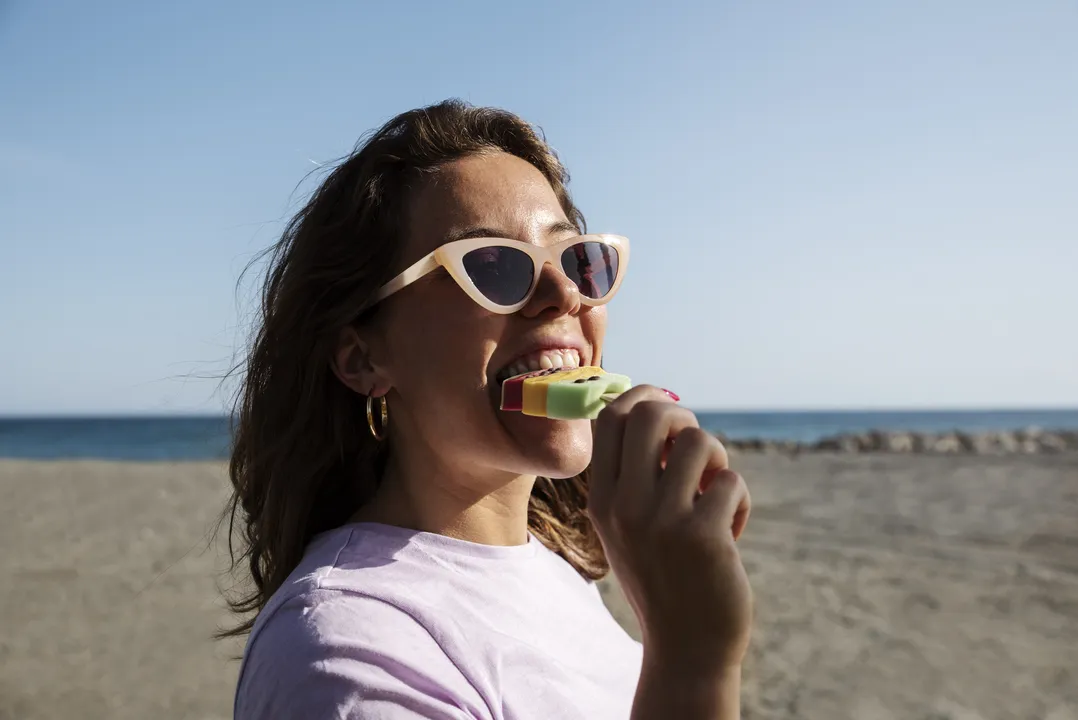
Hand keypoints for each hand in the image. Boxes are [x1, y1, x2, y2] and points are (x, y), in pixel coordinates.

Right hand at [589, 386, 752, 670]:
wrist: (687, 646)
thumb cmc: (665, 576)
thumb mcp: (628, 526)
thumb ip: (633, 475)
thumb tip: (658, 407)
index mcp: (602, 500)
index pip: (610, 418)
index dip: (642, 395)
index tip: (664, 403)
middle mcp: (624, 506)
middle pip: (650, 414)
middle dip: (682, 416)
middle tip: (694, 445)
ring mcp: (662, 521)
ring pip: (698, 441)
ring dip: (717, 460)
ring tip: (716, 492)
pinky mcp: (703, 536)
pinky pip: (731, 482)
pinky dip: (740, 500)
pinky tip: (732, 530)